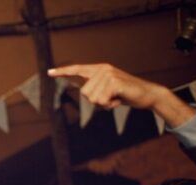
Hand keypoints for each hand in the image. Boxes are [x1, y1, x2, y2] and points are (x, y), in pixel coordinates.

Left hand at [48, 63, 162, 110]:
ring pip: (92, 99)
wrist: (147, 95)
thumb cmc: (124, 94)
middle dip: (96, 101)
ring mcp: (109, 74)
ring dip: (104, 104)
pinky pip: (102, 101)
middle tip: (111, 97)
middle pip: (84, 93)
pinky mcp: (114, 82)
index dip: (62, 72)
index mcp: (99, 69)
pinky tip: (119, 99)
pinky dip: (110, 105)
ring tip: (115, 97)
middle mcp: (103, 69)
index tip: (48, 72)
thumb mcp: (107, 90)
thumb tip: (84, 91)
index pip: (77, 69)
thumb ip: (95, 88)